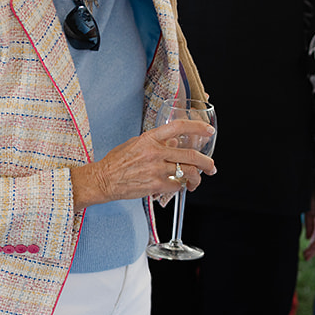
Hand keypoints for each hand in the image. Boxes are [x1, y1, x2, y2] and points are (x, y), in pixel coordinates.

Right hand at [71, 120, 215, 209]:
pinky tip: (179, 187)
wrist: (102, 180)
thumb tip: (175, 141)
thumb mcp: (136, 144)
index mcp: (150, 138)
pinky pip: (177, 185)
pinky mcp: (155, 185)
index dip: (197, 127)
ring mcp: (156, 169)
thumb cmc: (117, 162)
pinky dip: (181, 187)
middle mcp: (155, 152)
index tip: (209, 131)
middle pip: (191, 155)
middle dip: (207, 163)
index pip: (179, 127)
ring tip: (197, 181)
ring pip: (188, 172)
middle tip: (212, 167)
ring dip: (197, 178)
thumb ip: (157, 142)